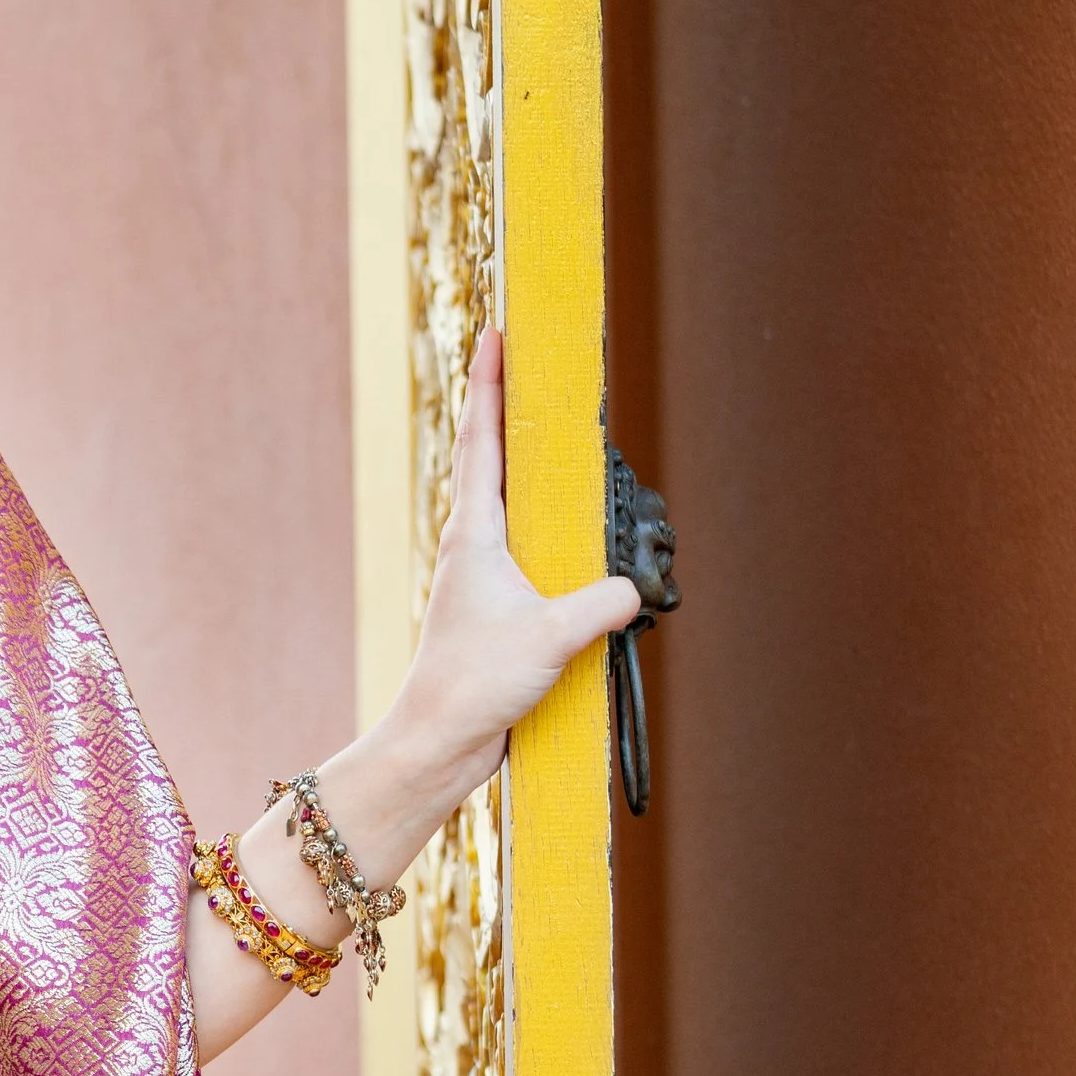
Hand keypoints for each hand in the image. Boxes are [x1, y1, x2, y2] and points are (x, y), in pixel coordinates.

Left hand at [381, 327, 639, 836]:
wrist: (439, 744)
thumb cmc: (473, 685)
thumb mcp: (551, 636)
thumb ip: (603, 603)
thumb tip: (636, 589)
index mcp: (475, 535)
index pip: (483, 440)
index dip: (489, 384)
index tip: (494, 332)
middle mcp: (475, 548)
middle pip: (494, 460)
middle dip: (509, 409)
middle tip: (526, 362)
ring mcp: (484, 579)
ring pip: (512, 506)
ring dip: (529, 466)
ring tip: (553, 430)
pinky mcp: (500, 612)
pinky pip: (533, 553)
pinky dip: (551, 528)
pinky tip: (573, 534)